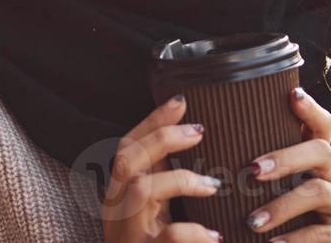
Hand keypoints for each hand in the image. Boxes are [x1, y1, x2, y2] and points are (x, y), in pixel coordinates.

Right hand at [103, 94, 223, 242]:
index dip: (151, 121)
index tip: (182, 100)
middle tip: (199, 131)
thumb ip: (165, 183)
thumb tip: (191, 138)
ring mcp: (127, 235)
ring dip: (180, 180)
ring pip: (141, 190)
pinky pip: (169, 237)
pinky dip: (194, 233)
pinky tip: (214, 236)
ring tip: (212, 186)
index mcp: (118, 196)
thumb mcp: (153, 215)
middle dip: (161, 137)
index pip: (125, 147)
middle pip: (126, 159)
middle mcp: (116, 212)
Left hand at [243, 86, 330, 241]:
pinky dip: (295, 240)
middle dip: (286, 157)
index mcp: (318, 163)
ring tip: (252, 222)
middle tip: (253, 169)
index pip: (321, 126)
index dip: (311, 109)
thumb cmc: (282, 224)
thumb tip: (206, 141)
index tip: (293, 94)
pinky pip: (324, 233)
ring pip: (319, 192)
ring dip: (282, 206)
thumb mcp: (270, 195)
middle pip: (321, 151)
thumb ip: (256, 172)